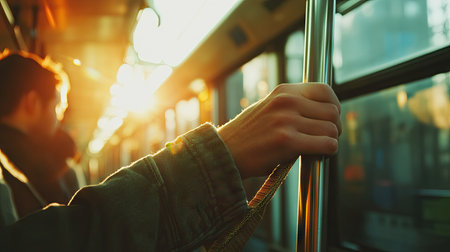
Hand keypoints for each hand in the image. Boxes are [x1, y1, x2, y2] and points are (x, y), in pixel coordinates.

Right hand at [218, 83, 341, 178]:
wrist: (225, 152)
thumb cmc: (248, 136)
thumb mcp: (268, 108)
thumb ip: (292, 105)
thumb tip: (323, 110)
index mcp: (283, 91)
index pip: (325, 90)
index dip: (334, 106)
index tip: (331, 119)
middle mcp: (286, 102)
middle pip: (332, 112)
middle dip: (333, 128)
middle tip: (325, 138)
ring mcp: (287, 120)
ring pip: (331, 130)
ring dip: (330, 141)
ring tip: (317, 148)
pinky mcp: (288, 142)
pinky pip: (326, 145)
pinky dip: (327, 152)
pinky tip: (317, 155)